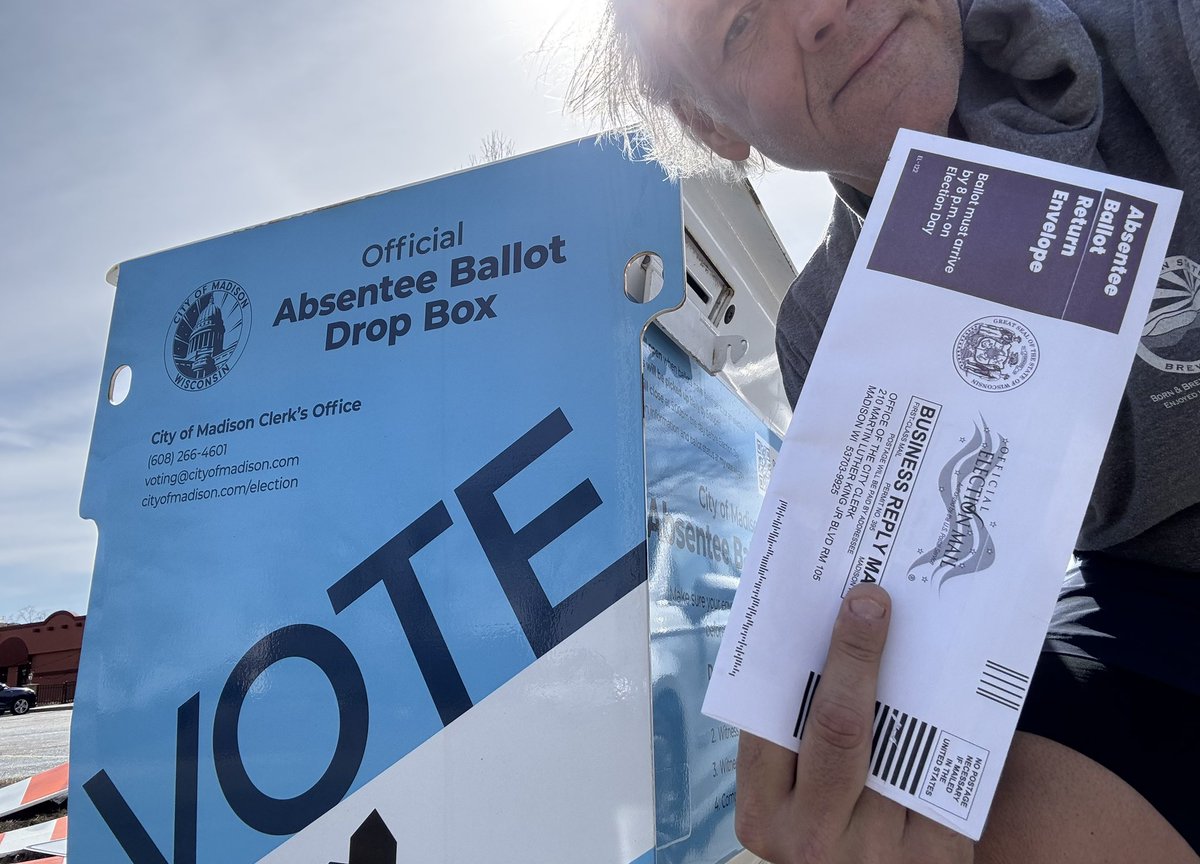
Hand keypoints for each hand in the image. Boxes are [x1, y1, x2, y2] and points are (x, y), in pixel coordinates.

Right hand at [734, 584, 972, 863]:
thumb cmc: (825, 827)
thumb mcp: (789, 801)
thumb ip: (793, 743)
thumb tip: (820, 643)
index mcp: (764, 815)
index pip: (773, 726)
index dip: (806, 663)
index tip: (835, 608)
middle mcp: (812, 840)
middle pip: (837, 728)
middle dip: (854, 655)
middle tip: (871, 603)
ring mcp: (876, 855)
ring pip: (899, 749)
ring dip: (910, 685)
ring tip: (918, 634)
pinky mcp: (933, 860)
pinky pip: (942, 779)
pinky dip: (947, 729)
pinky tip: (951, 691)